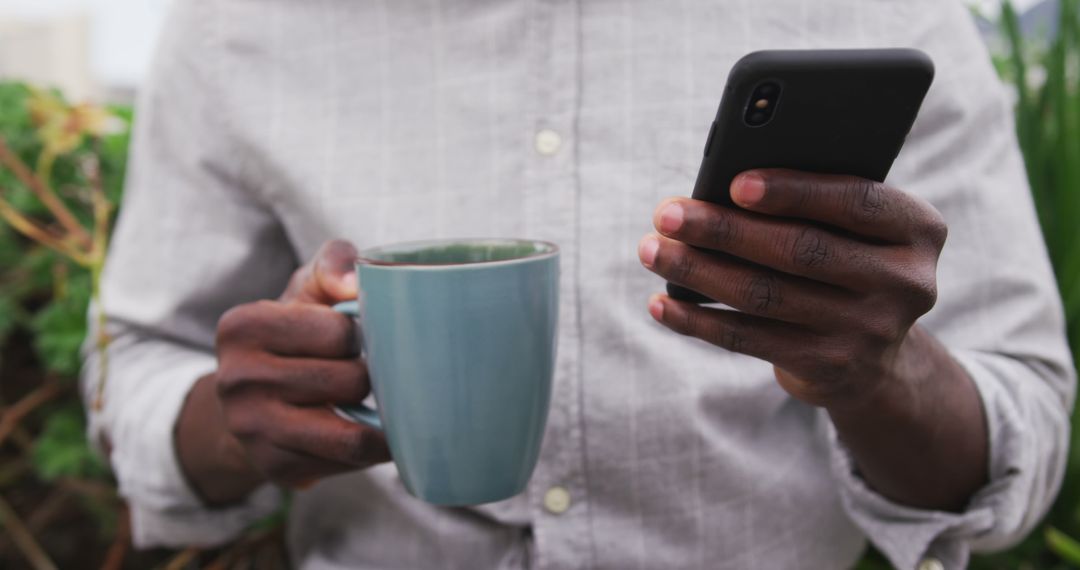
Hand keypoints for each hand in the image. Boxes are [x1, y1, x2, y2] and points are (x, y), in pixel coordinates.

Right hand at [176, 240, 389, 503]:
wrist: (254, 397)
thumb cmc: (296, 333)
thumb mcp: (307, 289)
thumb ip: (333, 263)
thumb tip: (353, 282)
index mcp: (242, 326)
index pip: (339, 332)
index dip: (357, 334)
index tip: (348, 336)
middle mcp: (236, 381)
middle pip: (349, 382)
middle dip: (367, 376)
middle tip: (360, 371)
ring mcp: (252, 431)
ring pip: (351, 435)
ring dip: (377, 419)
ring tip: (383, 405)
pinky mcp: (274, 468)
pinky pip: (346, 464)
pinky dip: (368, 450)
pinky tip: (365, 430)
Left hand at [638, 169, 948, 410]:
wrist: (876, 358)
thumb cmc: (845, 261)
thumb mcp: (855, 230)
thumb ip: (814, 203)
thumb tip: (718, 191)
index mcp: (918, 230)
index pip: (856, 201)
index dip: (794, 191)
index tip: (735, 182)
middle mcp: (905, 283)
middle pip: (800, 249)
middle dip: (724, 230)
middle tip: (667, 213)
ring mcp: (869, 331)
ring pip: (766, 295)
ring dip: (698, 271)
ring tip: (652, 250)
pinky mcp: (829, 368)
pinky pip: (750, 339)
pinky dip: (699, 320)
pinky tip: (662, 302)